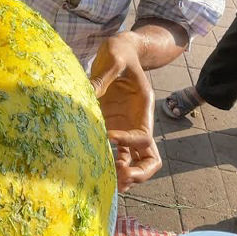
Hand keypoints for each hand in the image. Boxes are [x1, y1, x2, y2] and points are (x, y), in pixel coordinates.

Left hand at [90, 33, 161, 192]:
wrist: (120, 51)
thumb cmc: (120, 52)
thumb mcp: (115, 58)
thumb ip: (104, 76)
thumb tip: (87, 94)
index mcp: (143, 108)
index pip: (143, 136)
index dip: (128, 140)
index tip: (108, 136)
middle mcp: (137, 123)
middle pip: (149, 159)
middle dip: (138, 172)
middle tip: (119, 176)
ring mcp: (124, 129)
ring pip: (133, 162)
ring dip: (124, 175)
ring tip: (107, 184)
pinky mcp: (110, 128)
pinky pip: (114, 154)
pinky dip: (107, 165)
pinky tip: (93, 171)